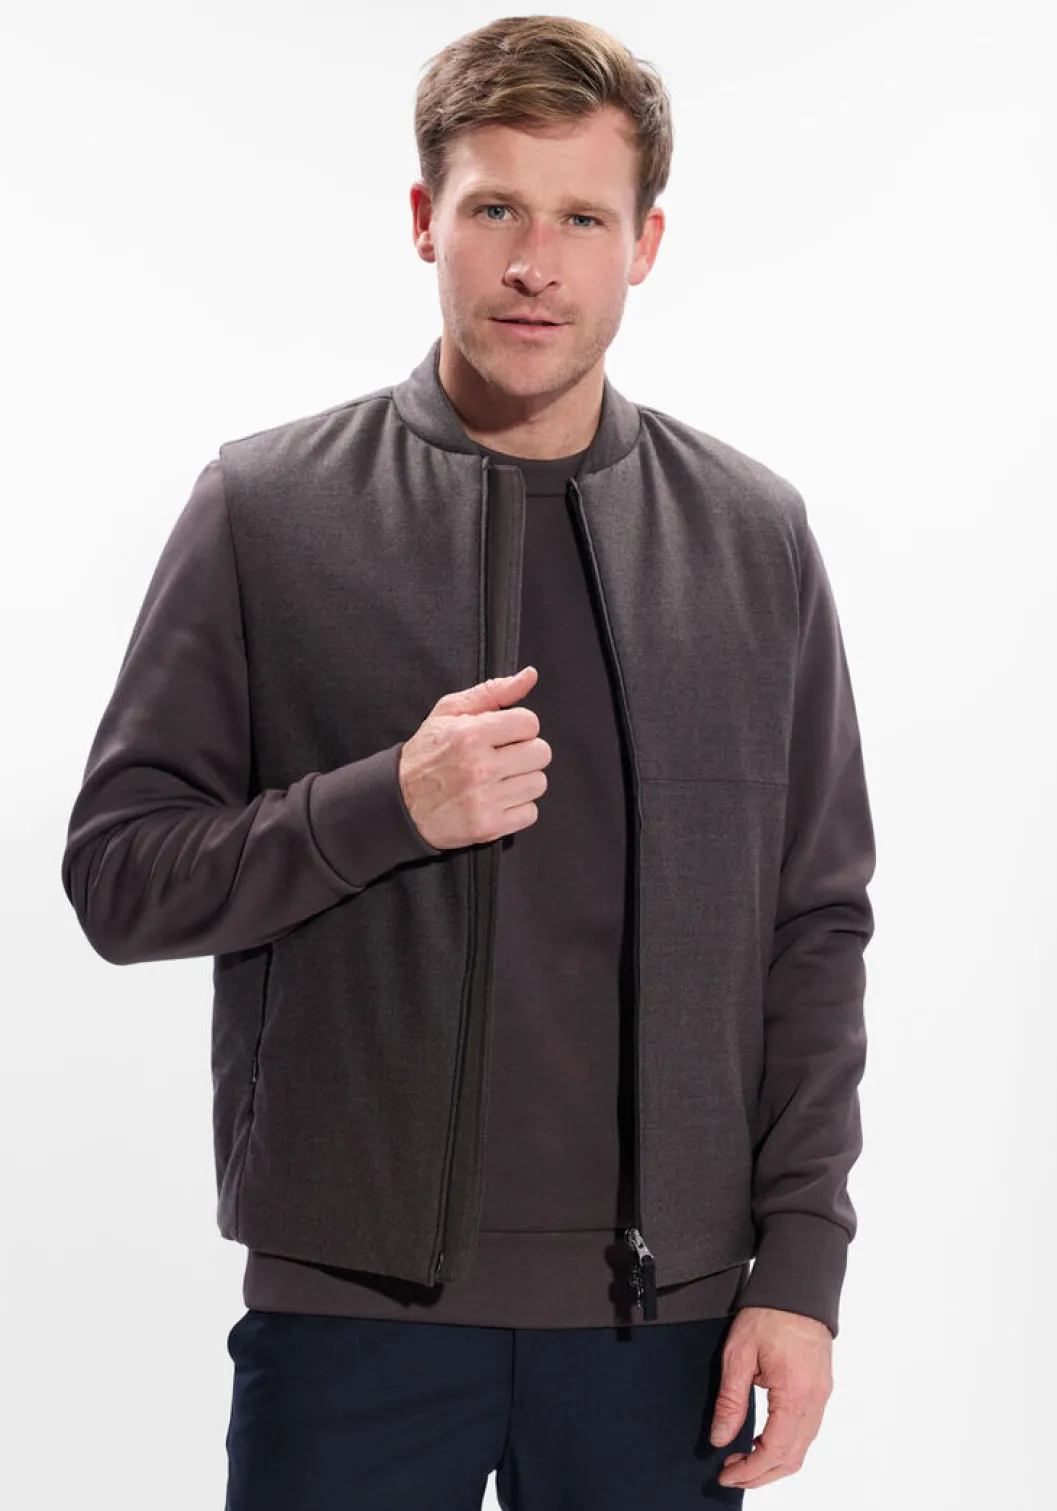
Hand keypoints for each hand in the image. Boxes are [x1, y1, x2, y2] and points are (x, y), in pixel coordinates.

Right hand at [398, 665, 551, 849]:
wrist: (399, 803)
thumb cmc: (426, 754)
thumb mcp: (449, 712)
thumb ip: (492, 692)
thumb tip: (529, 676)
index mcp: (470, 735)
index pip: (529, 723)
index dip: (519, 727)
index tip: (505, 735)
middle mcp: (479, 767)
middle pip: (540, 753)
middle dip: (525, 752)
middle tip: (503, 757)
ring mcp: (484, 799)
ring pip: (538, 783)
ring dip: (522, 780)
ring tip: (498, 779)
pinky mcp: (488, 826)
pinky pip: (530, 813)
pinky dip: (517, 807)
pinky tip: (496, 799)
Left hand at [710, 1305, 833, 1490]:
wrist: (797, 1287)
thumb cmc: (769, 1314)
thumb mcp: (738, 1355)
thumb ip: (730, 1401)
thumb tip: (721, 1437)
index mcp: (795, 1394)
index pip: (775, 1451)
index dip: (750, 1471)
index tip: (727, 1474)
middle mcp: (815, 1400)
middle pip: (792, 1458)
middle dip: (761, 1474)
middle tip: (732, 1473)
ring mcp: (822, 1395)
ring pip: (801, 1448)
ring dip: (773, 1462)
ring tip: (743, 1459)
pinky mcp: (821, 1389)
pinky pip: (807, 1430)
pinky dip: (786, 1445)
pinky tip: (764, 1440)